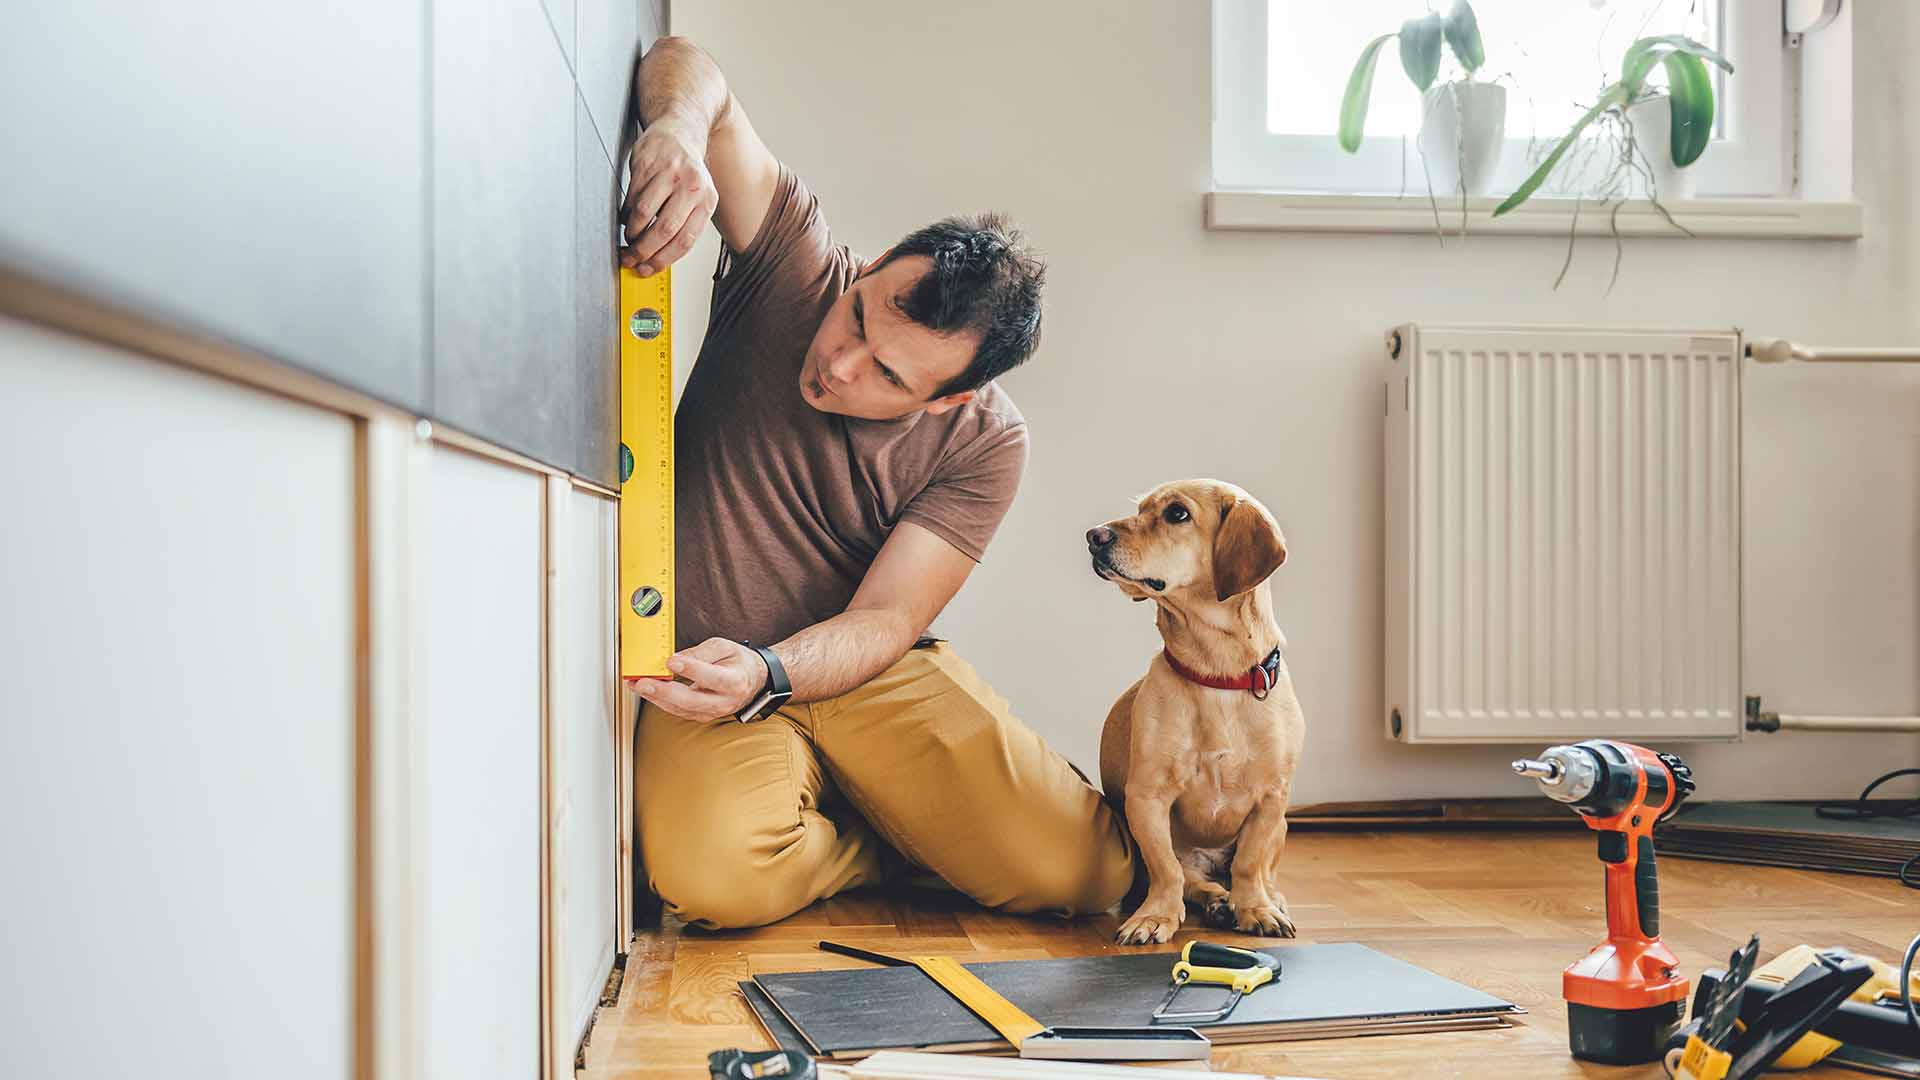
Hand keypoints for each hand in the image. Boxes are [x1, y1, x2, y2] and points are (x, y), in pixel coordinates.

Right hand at [621, 120, 718, 275]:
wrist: (678, 130)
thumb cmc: (686, 171)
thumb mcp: (696, 197)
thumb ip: (683, 224)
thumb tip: (657, 259)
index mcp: (707, 200)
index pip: (685, 240)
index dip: (663, 260)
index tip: (647, 269)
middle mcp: (692, 186)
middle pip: (663, 230)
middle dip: (644, 250)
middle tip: (631, 257)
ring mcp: (669, 173)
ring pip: (644, 214)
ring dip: (632, 232)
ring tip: (629, 237)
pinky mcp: (647, 163)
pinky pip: (632, 197)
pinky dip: (626, 213)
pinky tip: (627, 217)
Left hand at [625, 637, 767, 722]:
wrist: (751, 681)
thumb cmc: (737, 662)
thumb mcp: (724, 647)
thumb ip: (701, 652)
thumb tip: (676, 658)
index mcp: (734, 681)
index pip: (711, 677)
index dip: (690, 669)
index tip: (671, 662)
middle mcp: (723, 701)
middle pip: (690, 700)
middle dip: (663, 691)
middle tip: (643, 681)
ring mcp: (712, 712)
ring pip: (680, 709)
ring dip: (655, 697)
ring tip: (637, 685)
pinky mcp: (701, 716)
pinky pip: (678, 711)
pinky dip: (660, 701)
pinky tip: (647, 691)